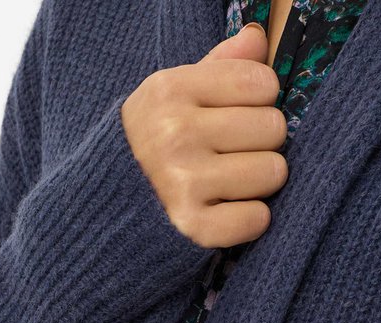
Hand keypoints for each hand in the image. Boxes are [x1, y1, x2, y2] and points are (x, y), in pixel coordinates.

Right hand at [121, 23, 288, 247]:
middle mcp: (175, 133)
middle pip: (273, 128)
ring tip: (232, 181)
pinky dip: (250, 218)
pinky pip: (258, 218)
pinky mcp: (192, 227)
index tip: (239, 113)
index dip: (260, 100)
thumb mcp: (174, 93)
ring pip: (272, 172)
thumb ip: (219, 65)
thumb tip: (258, 38)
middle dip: (263, 141)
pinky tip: (227, 210)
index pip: (261, 83)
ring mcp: (183, 182)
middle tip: (236, 152)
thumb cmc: (153, 141)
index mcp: (171, 90)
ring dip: (260, 182)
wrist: (106, 202)